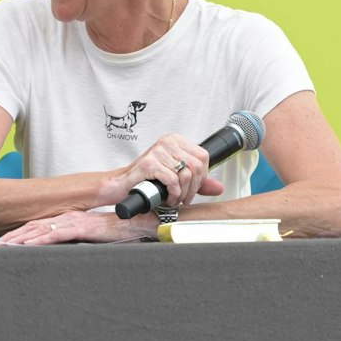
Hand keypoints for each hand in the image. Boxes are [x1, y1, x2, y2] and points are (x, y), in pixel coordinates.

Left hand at [0, 210, 154, 245]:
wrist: (134, 224)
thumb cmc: (115, 233)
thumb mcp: (88, 239)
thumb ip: (74, 242)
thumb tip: (60, 252)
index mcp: (67, 220)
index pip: (37, 227)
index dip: (18, 235)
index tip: (4, 243)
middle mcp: (66, 219)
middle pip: (32, 228)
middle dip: (12, 237)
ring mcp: (72, 222)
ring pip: (39, 230)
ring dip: (19, 239)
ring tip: (4, 247)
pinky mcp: (80, 228)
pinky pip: (55, 235)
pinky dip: (39, 240)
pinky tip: (26, 245)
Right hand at [99, 133, 225, 210]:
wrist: (122, 185)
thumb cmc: (146, 179)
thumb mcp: (176, 178)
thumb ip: (198, 182)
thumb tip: (218, 187)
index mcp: (176, 141)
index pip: (203, 156)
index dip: (202, 176)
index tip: (193, 187)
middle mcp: (168, 142)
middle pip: (197, 166)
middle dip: (193, 188)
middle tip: (184, 197)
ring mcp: (158, 151)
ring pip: (186, 174)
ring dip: (183, 193)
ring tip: (175, 199)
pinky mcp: (149, 163)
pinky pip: (173, 180)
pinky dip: (174, 194)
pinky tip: (168, 198)